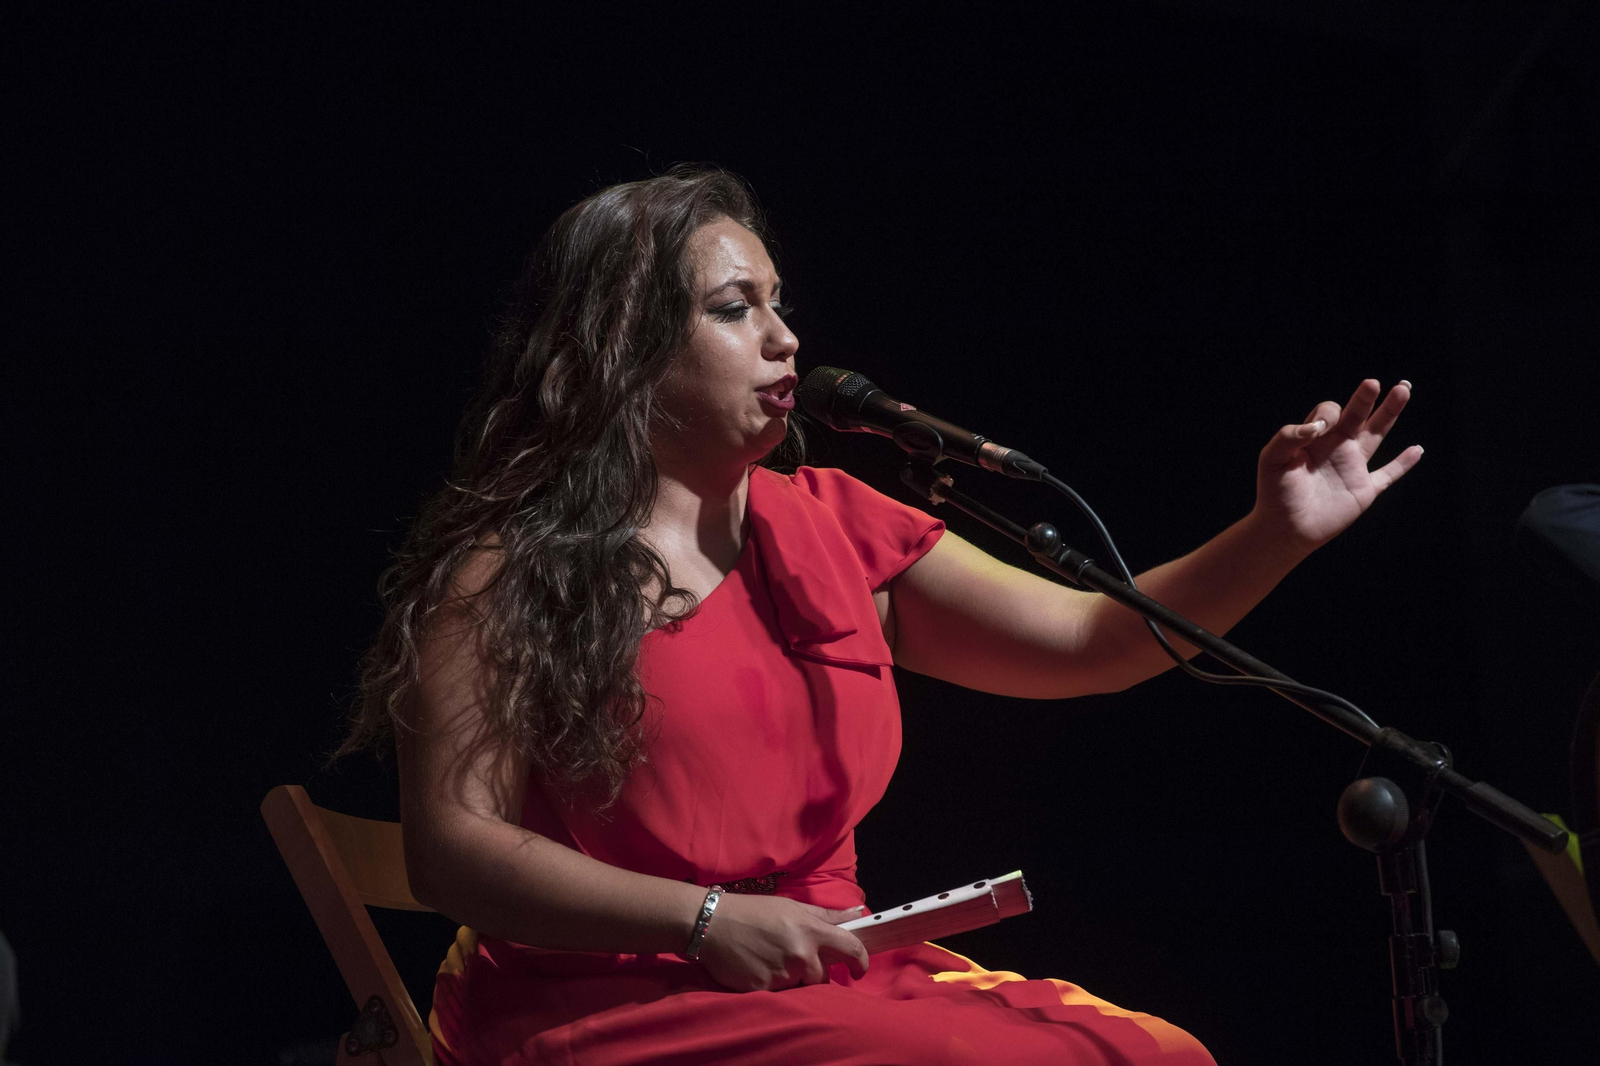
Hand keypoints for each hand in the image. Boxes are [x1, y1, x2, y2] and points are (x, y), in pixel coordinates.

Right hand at [696, 895, 868, 991]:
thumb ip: (826, 915)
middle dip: (812, 971)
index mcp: (811, 930)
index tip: (858, 970)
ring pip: (801, 987)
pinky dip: (771, 986)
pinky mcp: (765, 990)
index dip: (860, 962)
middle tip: (790, 957)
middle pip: (823, 977)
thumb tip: (857, 911)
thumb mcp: (792, 907)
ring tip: (771, 961)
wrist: (712, 924)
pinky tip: (758, 969)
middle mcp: (801, 954)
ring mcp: (783, 974)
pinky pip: (778, 995)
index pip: (851, 949)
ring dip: (792, 979)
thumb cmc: (753, 912)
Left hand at [1253, 379, 1422, 551]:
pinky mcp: (1364, 490)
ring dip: (1390, 413)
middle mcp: (1337, 447)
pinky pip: (1388, 474)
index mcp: (1316, 438)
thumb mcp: (1272, 459)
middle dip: (1365, 398)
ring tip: (1403, 389)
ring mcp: (1353, 467)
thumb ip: (1288, 437)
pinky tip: (1418, 450)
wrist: (1284, 528)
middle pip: (1357, 414)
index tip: (1320, 430)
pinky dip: (1403, 464)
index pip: (1330, 412)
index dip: (1328, 414)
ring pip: (1377, 434)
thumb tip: (1318, 426)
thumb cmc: (1274, 493)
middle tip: (1373, 382)